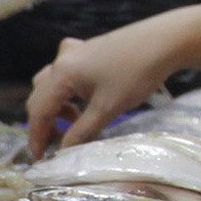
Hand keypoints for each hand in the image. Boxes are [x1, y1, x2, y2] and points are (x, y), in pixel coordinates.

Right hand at [24, 10, 196, 155]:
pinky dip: (67, 91)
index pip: (38, 111)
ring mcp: (74, 52)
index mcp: (61, 74)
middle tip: (57, 144)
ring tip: (76, 121)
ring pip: (51, 84)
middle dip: (45, 122)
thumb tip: (63, 151)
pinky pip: (65, 73)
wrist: (164, 41)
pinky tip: (84, 97)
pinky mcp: (87, 49)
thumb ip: (82, 132)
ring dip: (57, 106)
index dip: (36, 137)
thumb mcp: (107, 109)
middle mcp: (61, 60)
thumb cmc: (136, 75)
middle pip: (39, 96)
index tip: (39, 159)